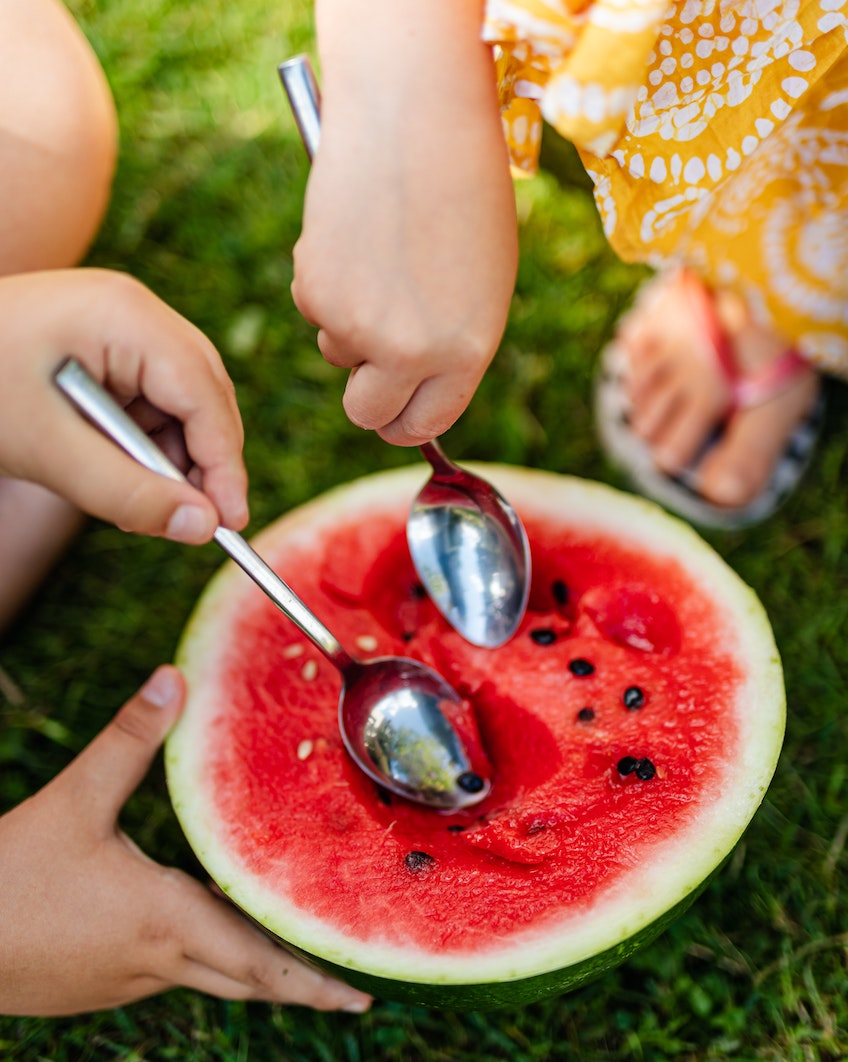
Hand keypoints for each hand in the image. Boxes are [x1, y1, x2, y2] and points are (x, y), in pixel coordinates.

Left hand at [0, 268, 247, 542]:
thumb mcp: (47, 451)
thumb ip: (128, 492)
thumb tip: (202, 529)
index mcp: (125, 316)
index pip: (204, 393)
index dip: (223, 462)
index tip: (228, 524)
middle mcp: (135, 313)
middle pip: (204, 395)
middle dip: (201, 462)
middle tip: (192, 523)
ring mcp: (122, 327)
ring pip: (182, 404)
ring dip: (169, 459)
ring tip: (133, 502)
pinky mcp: (108, 348)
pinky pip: (151, 403)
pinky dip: (144, 446)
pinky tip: (116, 474)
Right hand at [0, 666, 372, 1015]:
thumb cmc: (7, 878)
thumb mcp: (74, 799)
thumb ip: (129, 738)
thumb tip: (173, 678)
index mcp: (163, 918)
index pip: (259, 961)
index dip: (314, 982)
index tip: (361, 998)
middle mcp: (155, 960)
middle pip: (245, 980)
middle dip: (299, 985)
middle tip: (348, 992)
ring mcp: (123, 982)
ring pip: (208, 976)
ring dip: (252, 969)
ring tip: (288, 956)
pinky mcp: (94, 988)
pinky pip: (168, 973)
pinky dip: (202, 960)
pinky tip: (197, 932)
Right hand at [291, 0, 517, 446]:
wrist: (416, 118)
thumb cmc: (463, 192)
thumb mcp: (482, 284)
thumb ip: (450, 341)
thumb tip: (412, 380)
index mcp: (467, 351)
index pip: (425, 424)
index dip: (405, 424)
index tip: (395, 416)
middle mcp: (412, 352)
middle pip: (367, 413)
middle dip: (366, 397)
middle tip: (369, 365)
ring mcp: (358, 327)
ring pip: (337, 353)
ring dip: (349, 325)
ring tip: (378, 259)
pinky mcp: (315, 293)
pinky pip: (313, 310)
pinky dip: (326, 283)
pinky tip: (352, 235)